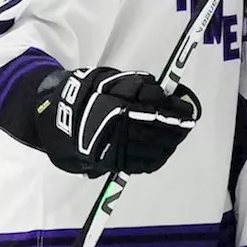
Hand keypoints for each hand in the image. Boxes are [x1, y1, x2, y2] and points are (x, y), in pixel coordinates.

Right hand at [34, 67, 199, 176]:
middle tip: (188, 123)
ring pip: (154, 149)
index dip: (176, 110)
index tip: (189, 109)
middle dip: (177, 127)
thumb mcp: (112, 81)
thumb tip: (167, 94)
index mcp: (120, 105)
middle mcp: (120, 128)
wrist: (58, 118)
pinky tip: (164, 151)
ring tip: (178, 136)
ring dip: (171, 143)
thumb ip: (139, 87)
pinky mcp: (114, 163)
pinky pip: (143, 165)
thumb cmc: (88, 94)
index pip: (157, 108)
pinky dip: (158, 159)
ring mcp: (117, 148)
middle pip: (159, 129)